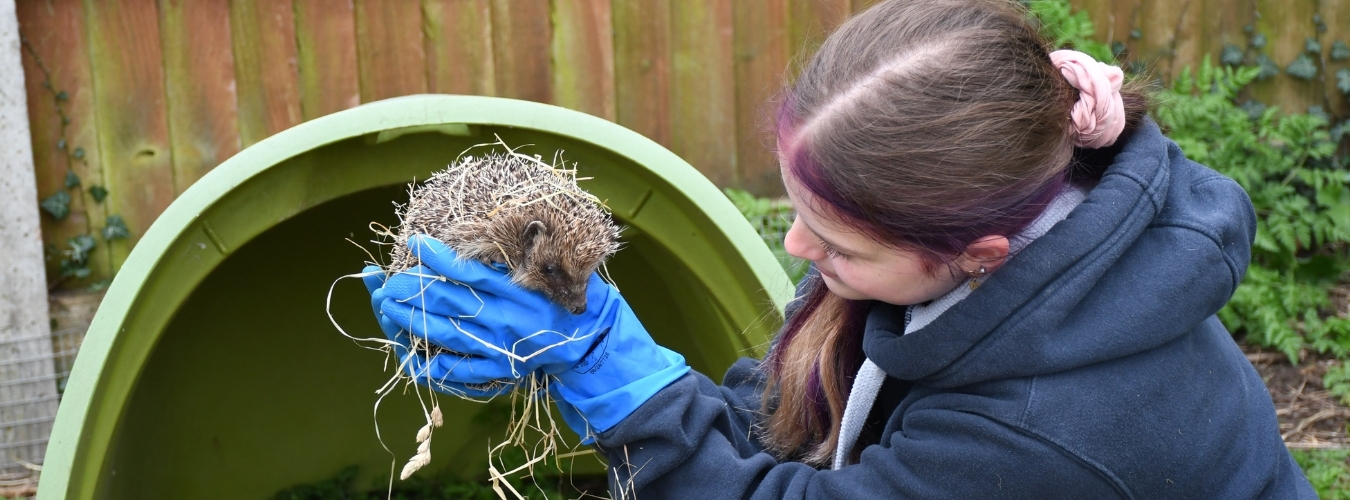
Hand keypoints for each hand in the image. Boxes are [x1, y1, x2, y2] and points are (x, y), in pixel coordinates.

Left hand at [378, 235, 689, 432]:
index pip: (467, 272)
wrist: (592, 348)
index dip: (436, 257)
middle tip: (385, 278)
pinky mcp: (494, 372)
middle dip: (409, 289)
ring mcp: (495, 349)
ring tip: (384, 305)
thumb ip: (532, 253)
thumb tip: (504, 223)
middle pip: (443, 303)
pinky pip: (452, 373)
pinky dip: (427, 365)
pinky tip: (406, 354)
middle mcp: (502, 321)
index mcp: (517, 293)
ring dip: (407, 319)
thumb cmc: (576, 302)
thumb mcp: (559, 270)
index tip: (414, 242)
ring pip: (440, 335)